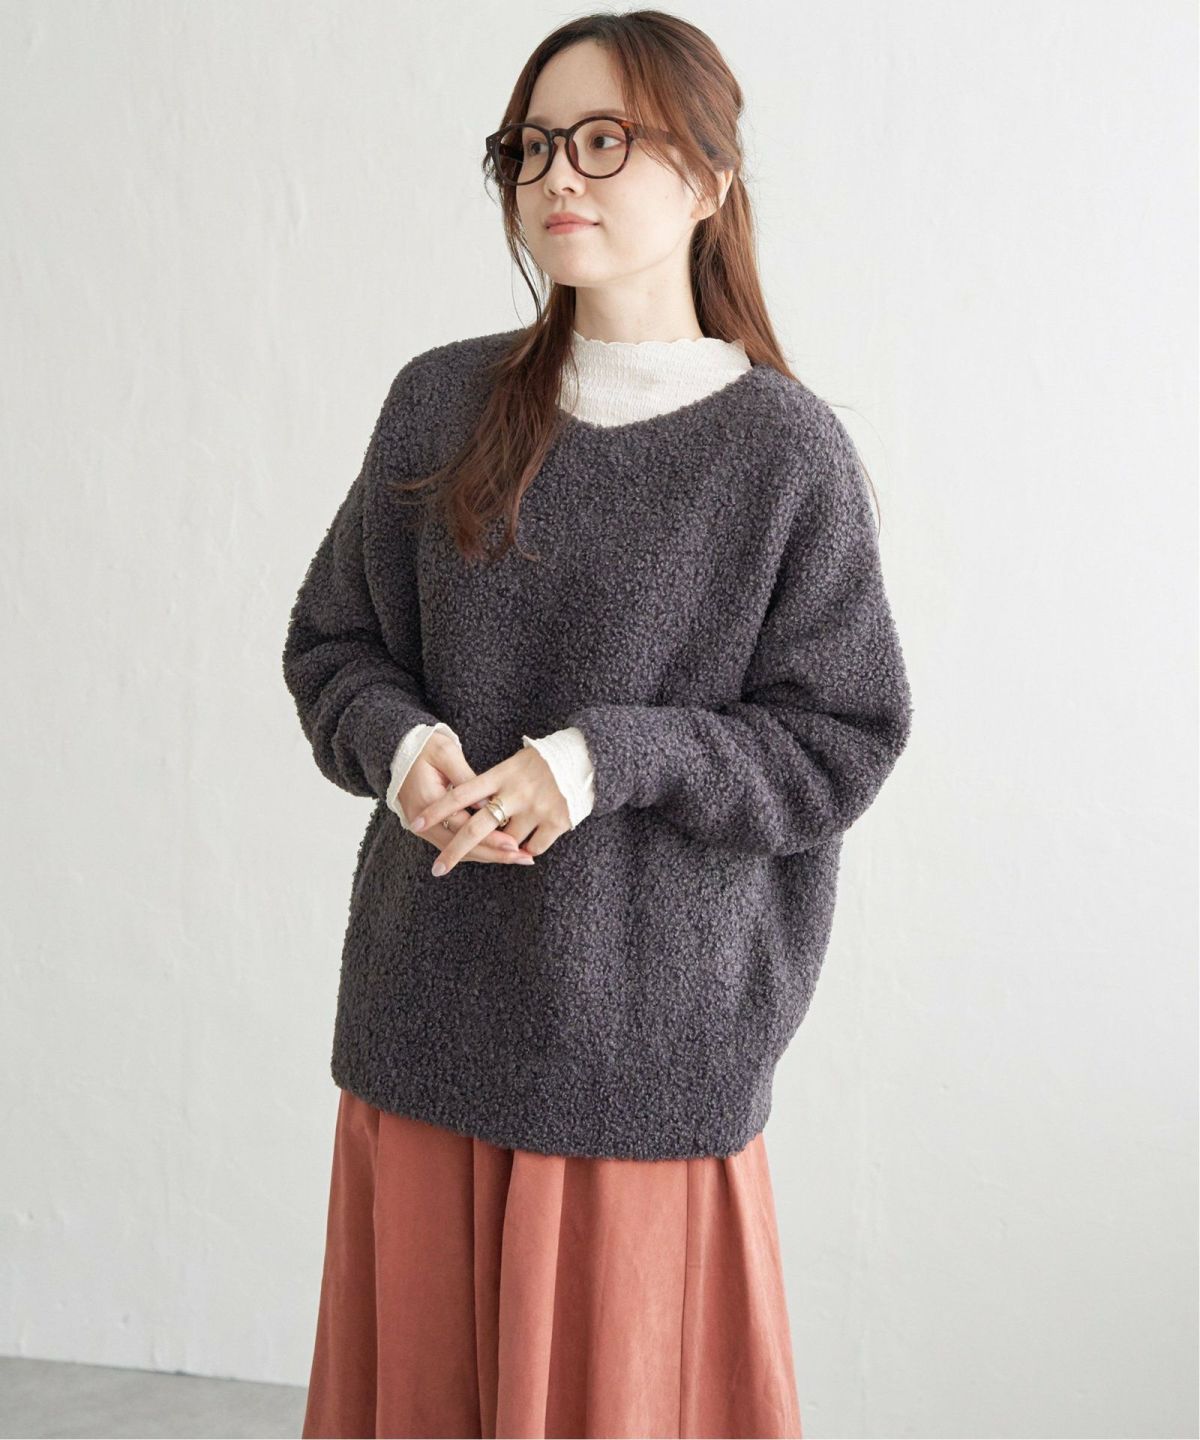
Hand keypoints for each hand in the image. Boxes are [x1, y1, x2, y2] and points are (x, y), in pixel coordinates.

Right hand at [398, 730, 529, 866]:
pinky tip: (500, 852)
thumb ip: (465, 778)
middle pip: (462, 847)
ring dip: (489, 856)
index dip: (489, 837)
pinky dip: (478, 850)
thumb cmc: (426, 747)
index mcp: (428, 801)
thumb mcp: (446, 753)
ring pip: (459, 851)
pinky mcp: (431, 828)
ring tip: (518, 858)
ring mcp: (425, 827)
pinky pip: (456, 844)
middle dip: (494, 854)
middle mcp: (424, 821)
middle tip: (522, 857)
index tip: (513, 843)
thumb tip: (487, 802)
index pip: (463, 827)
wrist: (399, 751)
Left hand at [411, 743, 570, 876]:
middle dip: (455, 850)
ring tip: (504, 843)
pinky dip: (526, 851)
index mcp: (502, 774)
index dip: (438, 809)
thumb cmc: (544, 762)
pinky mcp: (557, 821)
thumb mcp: (514, 763)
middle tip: (438, 868)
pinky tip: (525, 848)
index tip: (416, 821)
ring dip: (502, 846)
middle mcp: (516, 792)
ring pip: (507, 842)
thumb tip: (469, 811)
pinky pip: (533, 848)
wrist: (587, 757)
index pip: (462, 792)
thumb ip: (492, 784)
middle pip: (478, 827)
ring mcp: (537, 808)